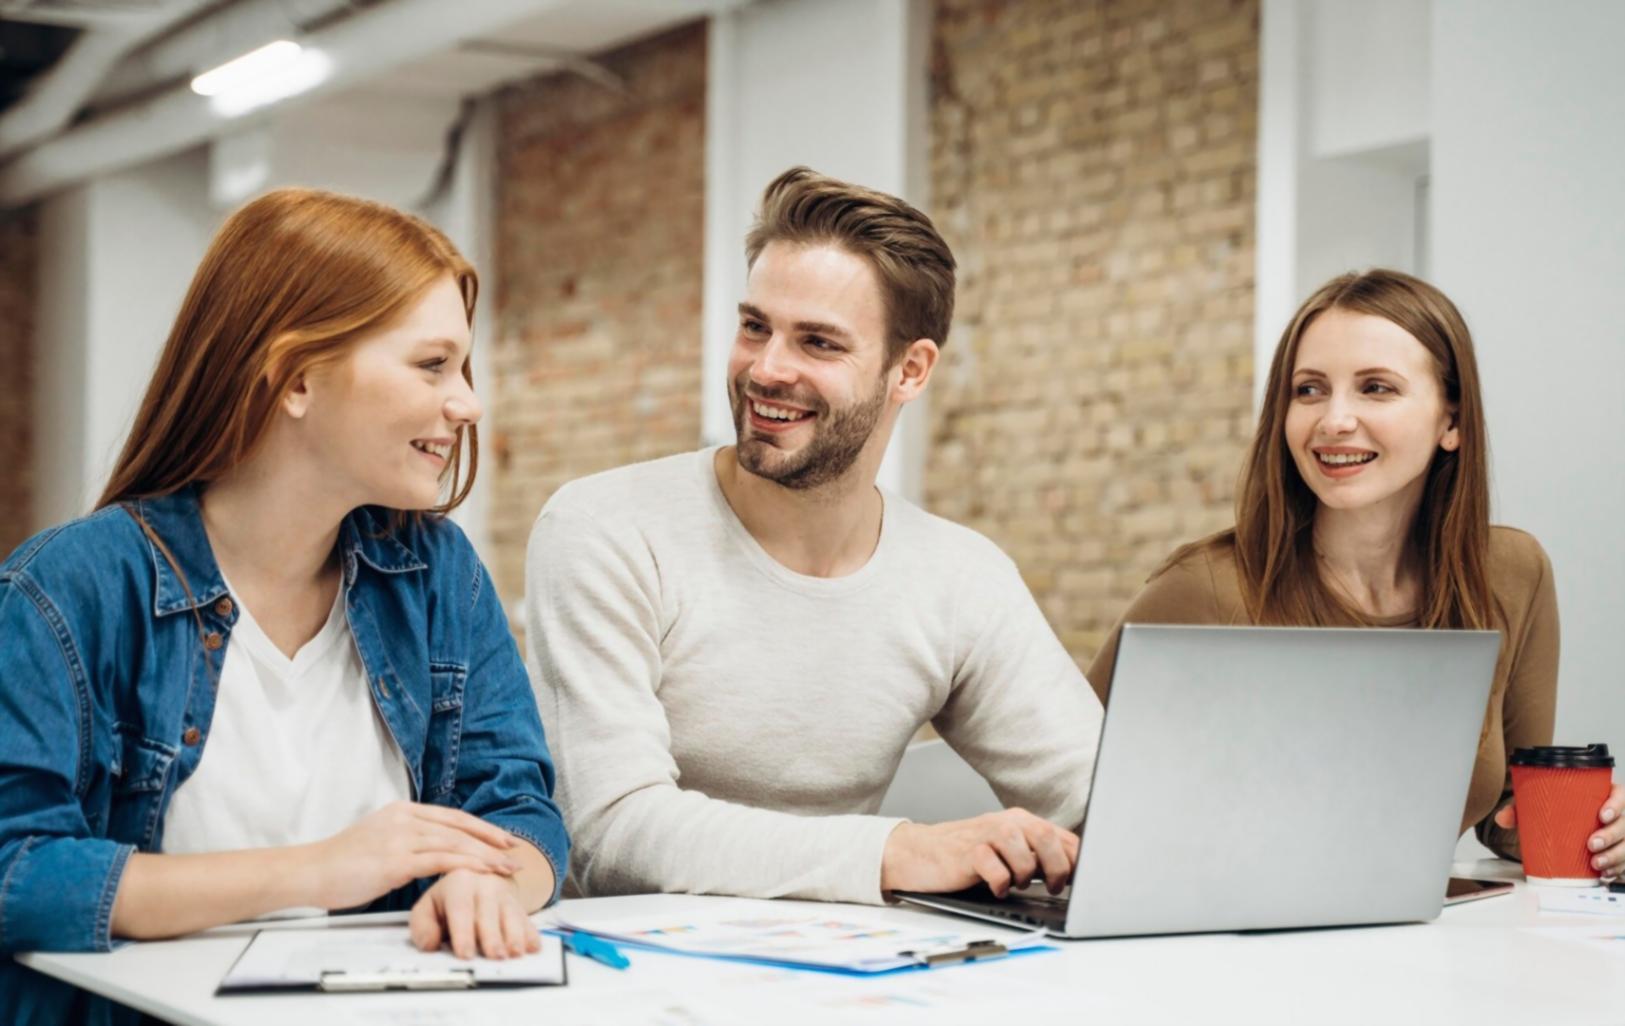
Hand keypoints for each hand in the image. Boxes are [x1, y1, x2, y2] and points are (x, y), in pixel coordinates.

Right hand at [299, 800, 519, 910]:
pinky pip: (439, 860)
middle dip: (492, 841)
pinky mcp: (394, 860)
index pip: (453, 817)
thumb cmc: (342, 864)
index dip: (482, 828)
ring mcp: (399, 837)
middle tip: (516, 854)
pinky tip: (482, 874)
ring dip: (485, 857)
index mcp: (403, 811)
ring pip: (454, 843)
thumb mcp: (380, 840)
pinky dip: (466, 866)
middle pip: (459, 827)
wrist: (310, 872)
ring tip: (507, 869)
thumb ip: (407, 839)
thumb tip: (434, 851)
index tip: (504, 840)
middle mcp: (405, 818)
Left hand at [410, 868, 541, 959]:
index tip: (465, 953)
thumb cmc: (448, 901)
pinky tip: (532, 947)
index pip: (461, 909)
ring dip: (515, 936)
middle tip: (494, 957)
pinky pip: (527, 920)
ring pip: (512, 915)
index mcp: (458, 882)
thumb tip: (430, 944)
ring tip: (515, 953)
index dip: (463, 933)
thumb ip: (422, 927)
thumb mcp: (427, 908)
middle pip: (489, 913)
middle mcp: (485, 884)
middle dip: (492, 937)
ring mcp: (505, 894)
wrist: (477, 881)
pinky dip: (530, 935)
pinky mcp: (519, 905)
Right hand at [881, 809, 1078, 897]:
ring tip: (1017, 884)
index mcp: (1020, 821)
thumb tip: (1074, 873)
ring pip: (1024, 852)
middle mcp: (1005, 823)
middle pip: (1046, 838)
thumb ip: (1035, 854)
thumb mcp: (1006, 850)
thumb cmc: (967, 855)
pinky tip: (995, 887)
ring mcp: (985, 835)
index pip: (1061, 836)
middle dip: (1058, 868)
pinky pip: (995, 870)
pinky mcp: (967, 852)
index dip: (1077, 859)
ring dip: (1027, 876)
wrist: (920, 852)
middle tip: (1054, 887)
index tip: (1081, 880)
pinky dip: (1001, 884)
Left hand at [1493, 783, 1624, 877]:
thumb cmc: (1563, 814)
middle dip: (1611, 836)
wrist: (1567, 828)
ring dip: (1615, 856)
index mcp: (1603, 796)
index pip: (1619, 796)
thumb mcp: (1544, 808)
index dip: (1615, 805)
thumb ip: (1523, 811)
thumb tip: (1504, 818)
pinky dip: (1618, 869)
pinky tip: (1606, 873)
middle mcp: (1617, 815)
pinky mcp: (1621, 852)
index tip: (1601, 815)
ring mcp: (1622, 835)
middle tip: (1592, 844)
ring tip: (1597, 863)